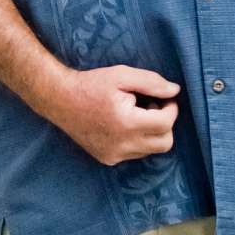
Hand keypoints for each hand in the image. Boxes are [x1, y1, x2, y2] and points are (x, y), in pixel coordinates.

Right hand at [52, 65, 178, 166]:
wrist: (59, 99)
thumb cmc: (91, 84)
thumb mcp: (122, 75)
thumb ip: (152, 83)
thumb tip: (175, 91)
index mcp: (127, 123)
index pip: (166, 123)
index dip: (171, 109)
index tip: (164, 98)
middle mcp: (122, 145)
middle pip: (165, 143)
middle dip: (165, 124)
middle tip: (152, 107)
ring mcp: (114, 155)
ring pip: (150, 150)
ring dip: (151, 133)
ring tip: (135, 115)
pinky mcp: (107, 159)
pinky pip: (134, 154)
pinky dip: (136, 141)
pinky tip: (123, 125)